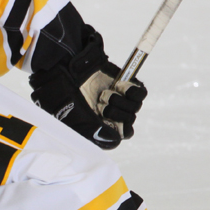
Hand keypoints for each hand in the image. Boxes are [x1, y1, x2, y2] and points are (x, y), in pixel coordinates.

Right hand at [29, 26, 146, 149]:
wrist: (70, 69)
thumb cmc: (68, 95)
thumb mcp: (78, 117)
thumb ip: (96, 131)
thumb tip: (117, 140)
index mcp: (100, 124)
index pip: (120, 134)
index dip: (119, 130)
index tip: (112, 124)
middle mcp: (111, 112)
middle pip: (128, 121)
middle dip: (115, 114)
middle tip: (100, 105)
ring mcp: (120, 98)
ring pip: (134, 108)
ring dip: (120, 102)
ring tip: (104, 95)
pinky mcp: (126, 85)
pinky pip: (140, 93)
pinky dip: (131, 91)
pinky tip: (118, 86)